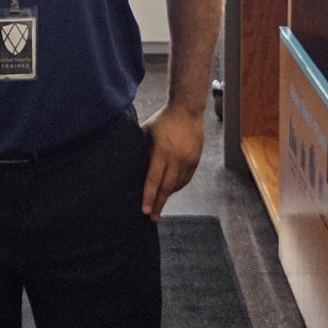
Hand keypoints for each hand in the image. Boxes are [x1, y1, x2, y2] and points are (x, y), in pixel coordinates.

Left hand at [140, 103, 205, 220]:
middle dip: (159, 203)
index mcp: (162, 152)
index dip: (149, 196)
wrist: (188, 110)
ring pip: (178, 185)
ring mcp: (188, 161)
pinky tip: (171, 191)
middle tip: (152, 217)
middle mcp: (177, 159)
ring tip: (160, 205)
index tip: (144, 209)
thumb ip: (142, 148)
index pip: (154, 179)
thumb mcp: (146, 131)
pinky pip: (186, 179)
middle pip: (167, 188)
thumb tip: (132, 163)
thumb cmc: (163, 120)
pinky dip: (178, 186)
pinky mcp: (196, 160)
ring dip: (168, 196)